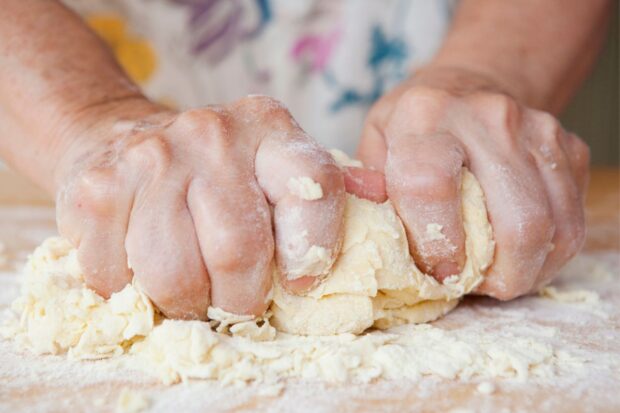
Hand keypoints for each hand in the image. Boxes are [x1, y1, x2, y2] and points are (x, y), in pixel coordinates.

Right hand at [53, 96, 345, 317]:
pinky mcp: (98, 188)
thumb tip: (377, 207)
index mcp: (271, 128)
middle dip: (240, 299)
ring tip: (191, 292)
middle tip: (235, 303)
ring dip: (186, 304)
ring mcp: (151, 157)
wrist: (120, 138)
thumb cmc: (213, 173)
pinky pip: (118, 277)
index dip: (314, 251)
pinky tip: (141, 269)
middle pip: (239, 250)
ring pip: (176, 276)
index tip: (301, 284)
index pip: (315, 188)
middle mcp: (213, 133)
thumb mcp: (272, 166)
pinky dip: (133, 293)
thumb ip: (323, 192)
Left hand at [358, 66, 588, 298]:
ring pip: (551, 228)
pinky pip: (572, 221)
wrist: (470, 85)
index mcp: (424, 115)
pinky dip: (548, 255)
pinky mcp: (569, 147)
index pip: (432, 188)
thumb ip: (372, 190)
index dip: (436, 245)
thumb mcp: (376, 143)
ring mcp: (537, 130)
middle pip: (515, 220)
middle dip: (497, 275)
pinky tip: (519, 256)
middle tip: (473, 284)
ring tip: (496, 275)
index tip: (436, 273)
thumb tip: (371, 243)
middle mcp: (487, 117)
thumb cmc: (414, 125)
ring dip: (525, 271)